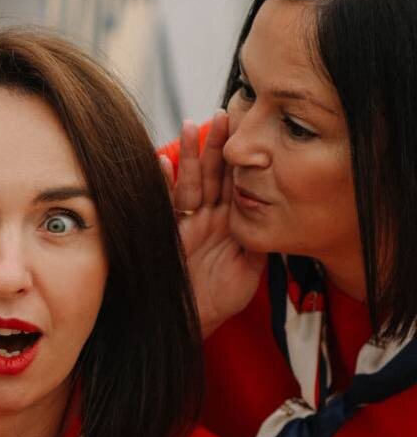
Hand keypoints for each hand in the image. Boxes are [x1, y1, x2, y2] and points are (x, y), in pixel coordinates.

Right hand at [160, 112, 264, 336]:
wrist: (189, 323)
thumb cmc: (217, 301)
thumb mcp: (249, 269)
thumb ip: (259, 241)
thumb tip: (275, 215)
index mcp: (228, 221)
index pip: (236, 182)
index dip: (242, 157)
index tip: (250, 129)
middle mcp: (205, 217)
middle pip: (212, 173)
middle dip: (217, 145)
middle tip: (224, 113)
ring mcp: (185, 224)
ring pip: (189, 183)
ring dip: (190, 156)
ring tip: (192, 127)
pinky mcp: (167, 234)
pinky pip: (164, 205)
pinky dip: (162, 185)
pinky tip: (162, 163)